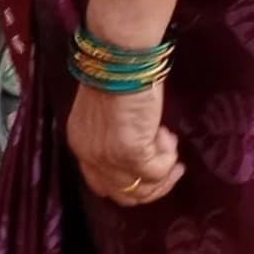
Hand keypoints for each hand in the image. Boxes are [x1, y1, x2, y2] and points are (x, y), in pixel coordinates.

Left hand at [66, 79, 181, 208]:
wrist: (119, 60)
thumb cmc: (117, 73)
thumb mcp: (108, 111)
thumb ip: (115, 134)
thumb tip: (142, 144)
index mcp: (81, 144)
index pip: (102, 185)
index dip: (131, 181)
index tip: (151, 165)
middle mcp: (90, 157)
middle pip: (124, 194)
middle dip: (152, 185)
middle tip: (172, 167)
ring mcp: (109, 159)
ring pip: (142, 190)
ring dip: (163, 173)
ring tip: (172, 149)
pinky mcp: (131, 154)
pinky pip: (157, 171)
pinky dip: (168, 158)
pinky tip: (169, 137)